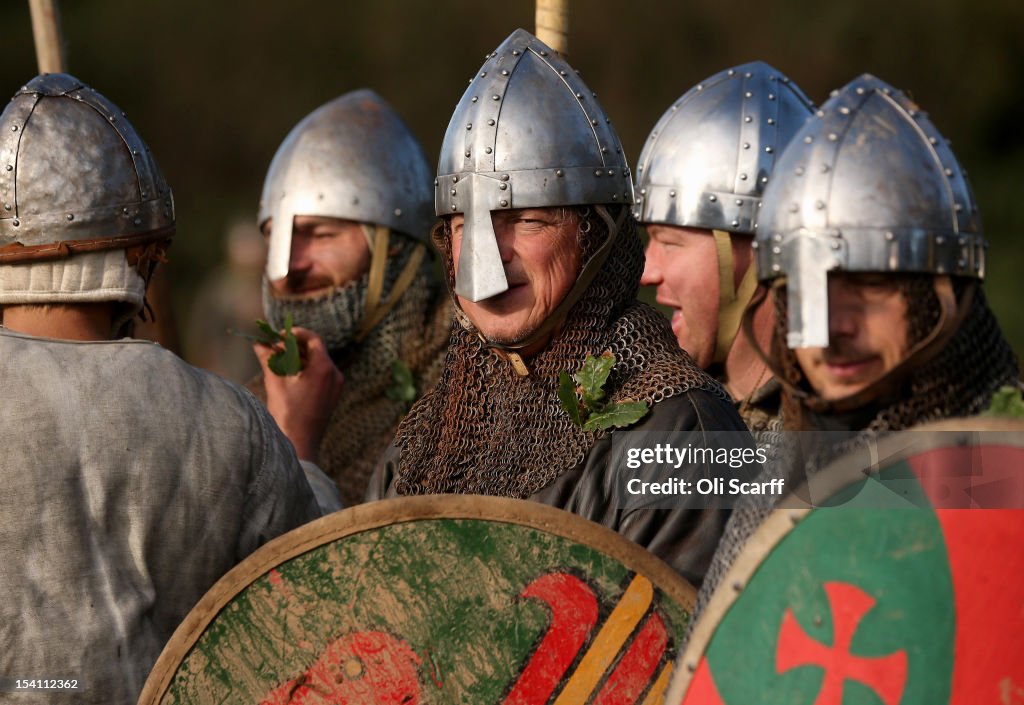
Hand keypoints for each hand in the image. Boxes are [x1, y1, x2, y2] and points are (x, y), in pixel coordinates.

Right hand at [253, 327, 343, 461]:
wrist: (300, 445)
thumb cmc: (287, 414)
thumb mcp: (275, 382)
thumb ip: (268, 359)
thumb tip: (259, 343)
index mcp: (324, 368)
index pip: (314, 339)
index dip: (296, 333)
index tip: (280, 334)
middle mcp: (335, 374)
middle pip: (316, 350)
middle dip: (295, 346)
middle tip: (276, 346)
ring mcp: (336, 386)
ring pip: (318, 362)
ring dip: (299, 358)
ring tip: (279, 360)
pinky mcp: (333, 395)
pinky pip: (321, 375)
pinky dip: (306, 370)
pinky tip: (289, 374)